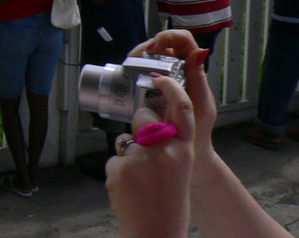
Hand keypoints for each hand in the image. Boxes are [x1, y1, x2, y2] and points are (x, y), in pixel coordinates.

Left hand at [106, 73, 194, 237]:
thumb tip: (150, 130)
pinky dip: (118, 172)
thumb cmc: (169, 207)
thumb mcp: (179, 171)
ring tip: (139, 183)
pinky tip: (129, 190)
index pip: (181, 108)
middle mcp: (163, 150)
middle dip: (139, 127)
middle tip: (143, 153)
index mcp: (184, 151)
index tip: (159, 77)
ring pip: (125, 141)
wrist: (156, 235)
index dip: (170, 87)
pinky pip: (114, 160)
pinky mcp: (118, 167)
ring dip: (128, 156)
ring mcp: (139, 158)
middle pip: (142, 118)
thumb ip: (168, 148)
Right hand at [129, 30, 214, 159]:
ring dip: (137, 56)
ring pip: (149, 56)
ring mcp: (163, 79)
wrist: (187, 152)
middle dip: (146, 46)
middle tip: (134, 58)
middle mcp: (178, 70)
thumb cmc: (198, 131)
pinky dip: (131, 69)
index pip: (183, 40)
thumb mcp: (201, 105)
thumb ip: (199, 79)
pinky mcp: (149, 88)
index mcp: (193, 70)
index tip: (154, 48)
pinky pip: (140, 71)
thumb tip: (200, 51)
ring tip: (128, 66)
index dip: (168, 37)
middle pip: (162, 45)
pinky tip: (126, 75)